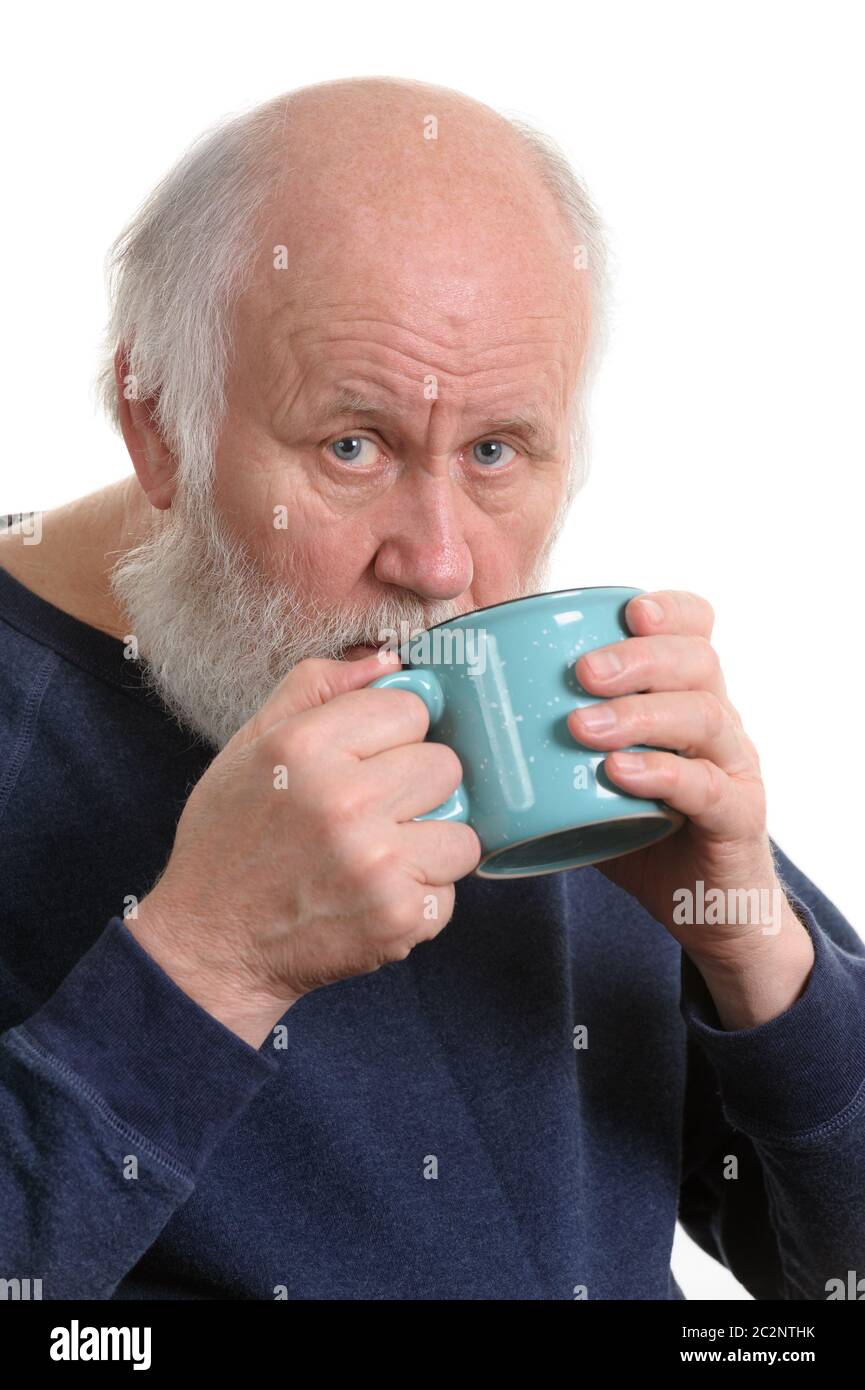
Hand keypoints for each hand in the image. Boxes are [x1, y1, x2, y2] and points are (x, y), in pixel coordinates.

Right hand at [130, 650, 480, 1046]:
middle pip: (445, 766)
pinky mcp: (399, 916)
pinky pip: (451, 889)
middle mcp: (345, 800)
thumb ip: (317, 688)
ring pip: (462, 830)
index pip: (412, 708)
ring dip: (429, 845)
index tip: (369, 759)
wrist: (212, 945)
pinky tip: (374, 896)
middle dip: (416, 788)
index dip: (395, 733)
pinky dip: (421, 897)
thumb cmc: (231, 841)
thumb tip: (392, 659)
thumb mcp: (250, 745)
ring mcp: (377, 863)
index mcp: (306, 746)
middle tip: (372, 813)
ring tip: (379, 856)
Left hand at [567, 590, 814, 1028]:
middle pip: (698, 661)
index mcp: (684, 693)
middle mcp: (718, 720)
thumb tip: (444, 704)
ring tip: (582, 726)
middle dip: (638, 657)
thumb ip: (537, 738)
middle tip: (581, 671)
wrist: (700, 908)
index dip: (670, 609)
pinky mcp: (737, 818)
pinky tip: (621, 773)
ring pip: (704, 716)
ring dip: (639, 714)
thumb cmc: (632, 828)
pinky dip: (662, 774)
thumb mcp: (583, 773)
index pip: (696, 627)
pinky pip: (708, 787)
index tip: (629, 609)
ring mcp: (733, 767)